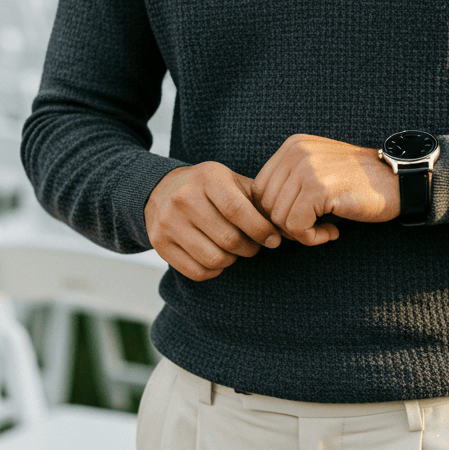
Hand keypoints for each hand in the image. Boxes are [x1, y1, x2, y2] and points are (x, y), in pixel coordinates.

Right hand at [145, 162, 283, 281]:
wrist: (162, 189)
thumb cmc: (210, 189)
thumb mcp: (233, 182)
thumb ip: (259, 201)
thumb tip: (289, 227)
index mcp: (207, 178)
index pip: (237, 210)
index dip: (260, 230)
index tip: (274, 240)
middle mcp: (183, 198)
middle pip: (228, 239)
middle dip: (250, 248)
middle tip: (254, 246)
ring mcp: (168, 222)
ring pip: (213, 258)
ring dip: (232, 260)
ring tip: (235, 250)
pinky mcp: (159, 243)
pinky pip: (196, 271)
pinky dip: (214, 271)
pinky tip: (217, 258)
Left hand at [251, 134, 401, 245]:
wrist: (399, 182)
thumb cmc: (361, 184)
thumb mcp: (320, 172)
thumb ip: (291, 184)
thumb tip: (262, 216)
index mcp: (292, 146)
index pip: (259, 189)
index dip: (276, 212)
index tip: (303, 220)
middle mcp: (296, 152)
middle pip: (266, 204)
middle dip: (287, 225)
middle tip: (315, 229)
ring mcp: (306, 168)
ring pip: (279, 218)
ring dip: (301, 234)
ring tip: (326, 230)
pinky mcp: (318, 189)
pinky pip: (296, 227)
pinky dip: (312, 238)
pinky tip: (333, 232)